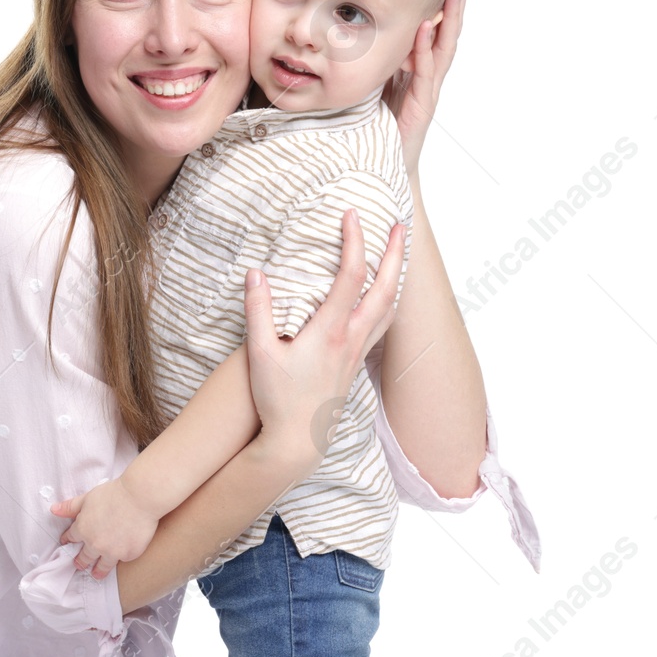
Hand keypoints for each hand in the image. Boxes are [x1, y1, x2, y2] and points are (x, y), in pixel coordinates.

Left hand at [50, 478, 159, 580]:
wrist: (140, 497)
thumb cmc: (114, 493)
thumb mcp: (88, 497)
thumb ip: (70, 507)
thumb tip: (53, 510)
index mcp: (83, 529)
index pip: (71, 537)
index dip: (68, 539)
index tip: (66, 543)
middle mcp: (95, 544)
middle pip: (85, 557)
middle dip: (80, 561)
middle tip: (79, 565)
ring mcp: (113, 551)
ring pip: (102, 566)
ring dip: (98, 571)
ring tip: (97, 574)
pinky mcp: (129, 554)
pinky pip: (123, 559)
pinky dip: (121, 556)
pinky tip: (121, 556)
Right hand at [242, 209, 407, 467]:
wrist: (297, 442)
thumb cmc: (276, 400)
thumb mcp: (259, 354)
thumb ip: (258, 311)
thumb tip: (256, 272)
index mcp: (329, 331)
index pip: (350, 276)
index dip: (354, 241)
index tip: (352, 215)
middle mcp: (351, 339)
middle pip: (385, 288)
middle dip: (394, 254)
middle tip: (401, 225)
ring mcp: (357, 353)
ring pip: (389, 307)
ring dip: (397, 276)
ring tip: (400, 253)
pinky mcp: (356, 364)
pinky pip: (382, 324)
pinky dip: (390, 301)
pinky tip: (386, 296)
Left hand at [390, 0, 471, 175]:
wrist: (380, 166)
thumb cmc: (377, 124)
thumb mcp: (373, 79)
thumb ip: (375, 55)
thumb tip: (353, 23)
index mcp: (417, 62)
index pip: (434, 21)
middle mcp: (427, 71)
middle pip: (447, 26)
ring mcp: (428, 87)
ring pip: (443, 44)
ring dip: (450, 15)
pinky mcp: (421, 104)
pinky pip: (425, 71)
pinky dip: (424, 48)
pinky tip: (424, 27)